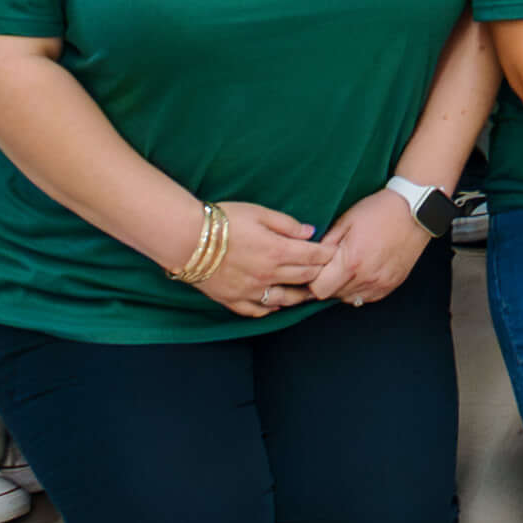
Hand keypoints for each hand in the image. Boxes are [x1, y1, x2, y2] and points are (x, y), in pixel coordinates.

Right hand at [176, 198, 330, 317]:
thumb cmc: (223, 219)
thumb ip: (286, 224)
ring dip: (301, 296)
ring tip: (310, 293)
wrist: (187, 238)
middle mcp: (268, 275)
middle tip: (330, 272)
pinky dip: (271, 309)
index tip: (336, 252)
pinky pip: (258, 311)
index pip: (313, 257)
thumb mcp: (259, 212)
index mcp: (277, 251)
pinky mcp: (233, 300)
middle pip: (304, 278)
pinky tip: (277, 305)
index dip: (328, 254)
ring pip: (285, 300)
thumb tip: (310, 232)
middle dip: (320, 274)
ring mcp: (251, 291)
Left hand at [301, 186, 437, 306]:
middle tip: (329, 265)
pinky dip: (359, 289)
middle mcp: (366, 278)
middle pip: (332, 296)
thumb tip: (312, 259)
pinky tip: (361, 271)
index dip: (311, 280)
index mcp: (351, 261)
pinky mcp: (391, 286)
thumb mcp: (346, 220)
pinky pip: (366, 297)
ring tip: (346, 267)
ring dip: (342, 287)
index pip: (318, 289)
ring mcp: (380, 284)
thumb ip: (326, 243)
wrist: (415, 211)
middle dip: (326, 282)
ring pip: (348, 299)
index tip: (314, 268)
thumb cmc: (380, 211)